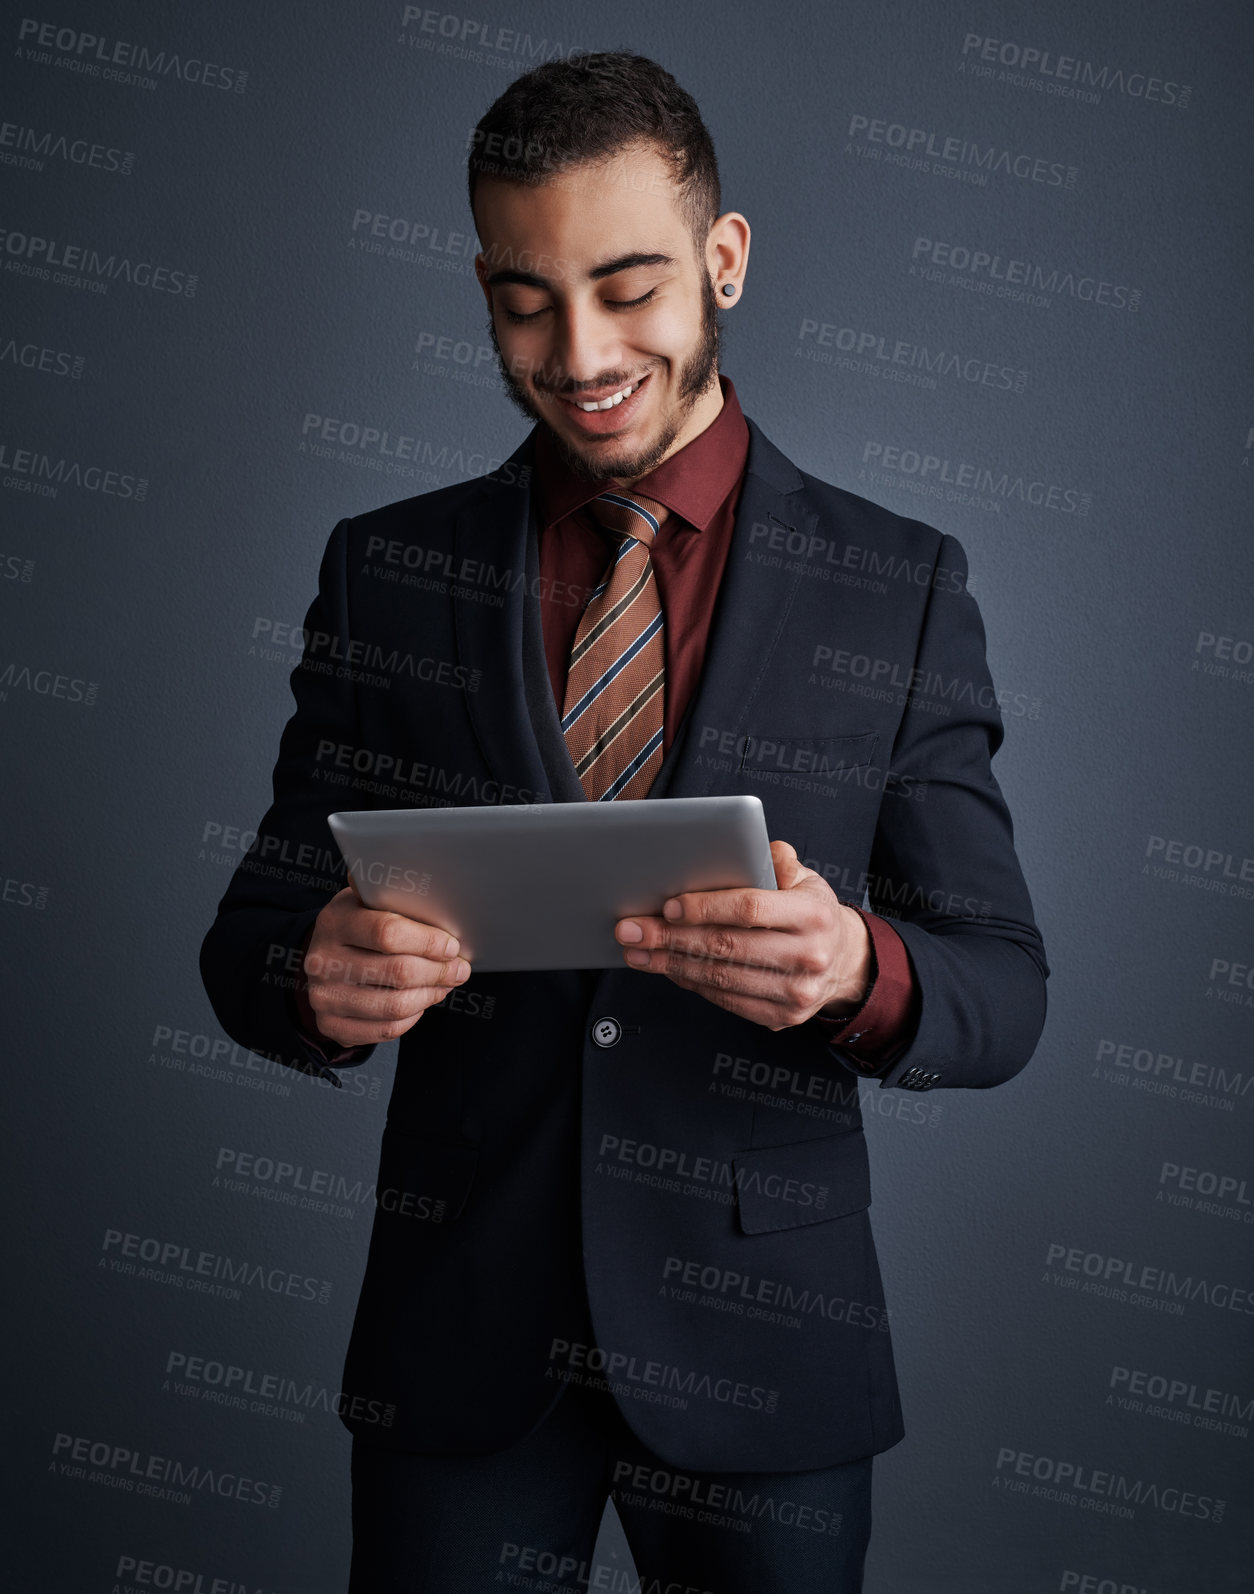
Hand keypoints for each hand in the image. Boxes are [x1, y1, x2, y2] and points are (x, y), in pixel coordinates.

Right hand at [302, 881, 469, 1046]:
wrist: (322, 959)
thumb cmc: (358, 925)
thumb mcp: (367, 901)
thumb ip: (394, 895)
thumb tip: (434, 887)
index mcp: (335, 921)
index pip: (388, 933)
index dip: (428, 942)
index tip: (451, 945)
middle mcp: (323, 960)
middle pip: (398, 972)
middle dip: (439, 971)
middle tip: (459, 968)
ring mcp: (324, 996)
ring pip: (396, 1005)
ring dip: (431, 995)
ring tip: (444, 983)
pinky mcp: (331, 1025)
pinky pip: (386, 1029)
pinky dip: (413, 1017)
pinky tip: (421, 1000)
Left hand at [613, 840, 871, 1030]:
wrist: (844, 962)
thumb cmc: (811, 912)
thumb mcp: (806, 878)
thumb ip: (776, 859)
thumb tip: (743, 844)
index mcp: (814, 914)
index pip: (750, 909)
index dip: (705, 908)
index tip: (668, 905)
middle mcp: (809, 956)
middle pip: (726, 946)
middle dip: (671, 937)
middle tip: (631, 928)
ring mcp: (796, 992)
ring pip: (721, 977)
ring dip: (671, 963)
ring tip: (638, 950)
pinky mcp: (782, 1016)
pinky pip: (726, 1000)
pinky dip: (691, 983)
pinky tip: (667, 967)